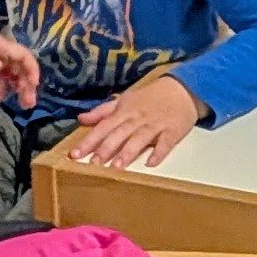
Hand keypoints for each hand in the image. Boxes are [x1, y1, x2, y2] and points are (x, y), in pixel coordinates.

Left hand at [0, 17, 39, 111]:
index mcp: (2, 46)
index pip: (24, 56)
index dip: (32, 69)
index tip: (34, 84)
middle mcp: (1, 54)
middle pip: (20, 69)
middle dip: (27, 85)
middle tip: (29, 104)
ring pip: (11, 76)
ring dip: (17, 89)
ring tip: (21, 106)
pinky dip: (0, 90)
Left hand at [72, 75, 202, 170]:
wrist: (182, 89)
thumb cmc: (150, 97)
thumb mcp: (124, 100)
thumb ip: (102, 111)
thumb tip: (80, 119)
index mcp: (124, 111)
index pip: (103, 127)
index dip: (89, 141)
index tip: (74, 154)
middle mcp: (137, 119)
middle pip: (119, 134)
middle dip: (105, 149)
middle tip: (93, 164)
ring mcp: (155, 125)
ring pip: (139, 139)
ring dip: (128, 152)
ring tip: (116, 167)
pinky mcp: (172, 131)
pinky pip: (165, 143)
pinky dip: (158, 153)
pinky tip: (151, 163)